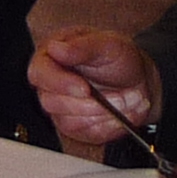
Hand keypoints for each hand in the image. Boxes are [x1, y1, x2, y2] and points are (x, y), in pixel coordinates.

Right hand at [27, 28, 161, 148]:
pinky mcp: (74, 125)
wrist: (137, 80)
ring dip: (102, 114)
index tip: (84, 88)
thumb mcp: (108, 44)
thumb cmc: (119, 58)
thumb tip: (56, 48)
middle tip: (117, 96)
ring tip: (125, 100)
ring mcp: (60, 107)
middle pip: (51, 102)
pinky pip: (84, 133)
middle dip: (89, 103)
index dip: (60, 83)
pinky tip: (119, 114)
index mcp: (52, 56)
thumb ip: (82, 46)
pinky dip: (107, 125)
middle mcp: (51, 83)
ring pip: (69, 121)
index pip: (39, 72)